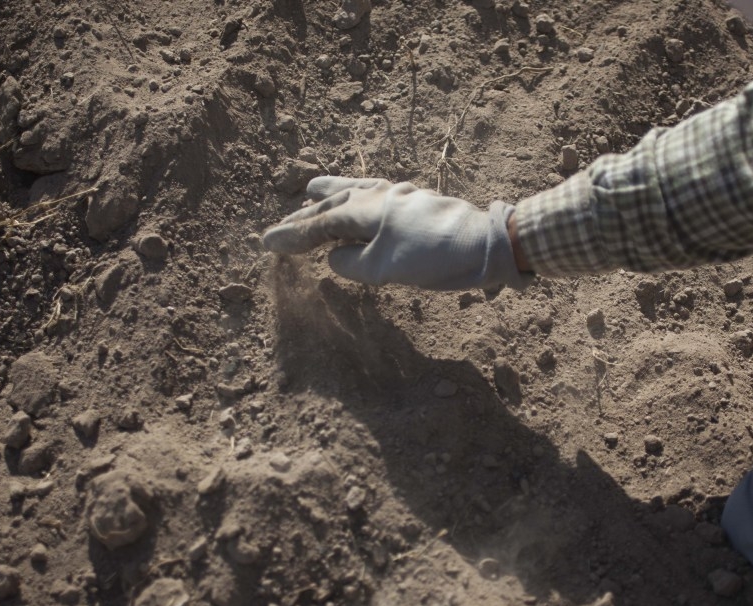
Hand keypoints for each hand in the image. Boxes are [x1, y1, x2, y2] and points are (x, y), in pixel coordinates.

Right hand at [262, 177, 531, 290]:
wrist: (486, 244)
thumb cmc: (434, 258)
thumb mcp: (383, 269)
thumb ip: (351, 262)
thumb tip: (335, 256)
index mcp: (365, 210)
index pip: (320, 224)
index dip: (293, 235)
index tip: (267, 243)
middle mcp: (379, 196)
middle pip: (333, 202)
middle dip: (305, 215)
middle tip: (282, 224)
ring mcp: (400, 195)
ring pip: (355, 190)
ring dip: (331, 195)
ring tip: (311, 192)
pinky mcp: (417, 202)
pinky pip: (376, 193)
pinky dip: (358, 195)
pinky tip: (362, 197)